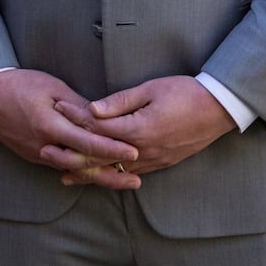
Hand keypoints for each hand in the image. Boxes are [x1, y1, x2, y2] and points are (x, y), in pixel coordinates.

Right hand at [0, 69, 142, 188]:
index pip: (87, 142)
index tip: (134, 152)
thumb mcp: (54, 88)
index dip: (112, 149)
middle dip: (111, 174)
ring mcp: (35, 154)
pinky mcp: (31, 155)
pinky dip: (80, 171)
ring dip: (97, 176)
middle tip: (136, 180)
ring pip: (72, 169)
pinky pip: (60, 166)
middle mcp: (42, 146)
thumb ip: (79, 107)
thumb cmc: (21, 84)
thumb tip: (104, 118)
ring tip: (122, 179)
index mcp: (49, 126)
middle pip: (82, 165)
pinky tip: (95, 174)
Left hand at [60, 76, 236, 182]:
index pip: (96, 127)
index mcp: (136, 130)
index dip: (75, 117)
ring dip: (87, 171)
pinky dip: (110, 175)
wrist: (219, 110)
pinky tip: (99, 176)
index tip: (58, 108)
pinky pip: (129, 173)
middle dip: (71, 152)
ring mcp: (151, 161)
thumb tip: (92, 109)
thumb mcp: (152, 89)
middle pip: (98, 157)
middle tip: (46, 148)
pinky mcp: (160, 164)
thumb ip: (120, 101)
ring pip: (112, 171)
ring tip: (63, 173)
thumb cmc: (186, 93)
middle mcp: (141, 151)